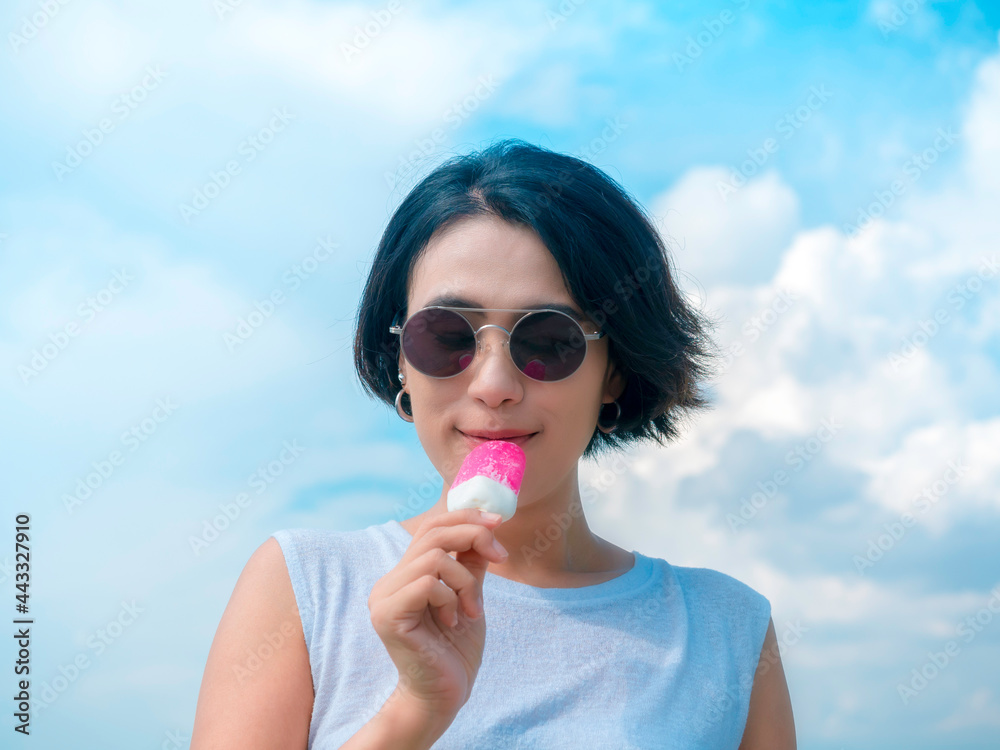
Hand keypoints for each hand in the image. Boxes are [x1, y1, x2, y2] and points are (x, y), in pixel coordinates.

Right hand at [368, 508, 507, 715]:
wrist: (444, 696)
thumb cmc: (454, 651)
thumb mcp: (469, 595)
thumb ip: (471, 563)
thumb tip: (488, 526)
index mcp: (406, 574)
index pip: (430, 527)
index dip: (464, 517)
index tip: (498, 522)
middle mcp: (389, 582)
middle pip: (432, 533)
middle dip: (473, 536)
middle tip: (501, 556)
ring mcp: (384, 598)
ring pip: (433, 557)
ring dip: (465, 580)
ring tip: (471, 609)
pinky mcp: (387, 615)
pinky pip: (426, 584)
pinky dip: (450, 598)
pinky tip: (453, 621)